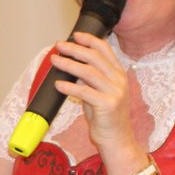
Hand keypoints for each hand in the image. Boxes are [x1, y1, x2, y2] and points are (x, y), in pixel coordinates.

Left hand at [48, 32, 146, 166]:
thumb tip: (71, 65)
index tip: (74, 35)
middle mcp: (119, 80)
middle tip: (58, 45)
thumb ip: (90, 79)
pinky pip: (85, 92)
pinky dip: (69, 87)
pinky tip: (58, 84)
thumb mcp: (100, 93)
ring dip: (69, 64)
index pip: (105, 50)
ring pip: (89, 72)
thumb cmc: (106, 117)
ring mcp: (115, 92)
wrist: (117, 139)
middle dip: (75, 49)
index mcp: (119, 74)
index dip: (89, 40)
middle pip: (95, 58)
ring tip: (55, 60)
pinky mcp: (108, 105)